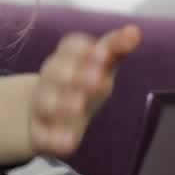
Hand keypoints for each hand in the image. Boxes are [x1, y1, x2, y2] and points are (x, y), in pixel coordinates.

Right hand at [29, 25, 140, 157]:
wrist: (45, 115)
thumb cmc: (82, 84)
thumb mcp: (99, 65)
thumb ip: (115, 48)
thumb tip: (134, 31)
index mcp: (66, 59)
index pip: (70, 47)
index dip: (85, 50)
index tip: (104, 53)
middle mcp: (51, 80)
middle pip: (56, 72)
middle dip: (77, 75)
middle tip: (99, 79)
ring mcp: (43, 106)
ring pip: (47, 102)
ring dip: (63, 103)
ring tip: (80, 106)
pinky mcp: (40, 133)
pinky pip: (43, 135)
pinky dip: (55, 139)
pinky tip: (69, 142)